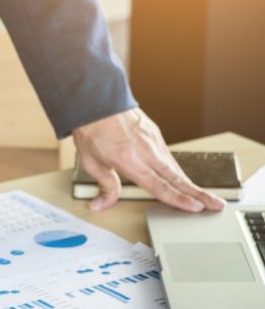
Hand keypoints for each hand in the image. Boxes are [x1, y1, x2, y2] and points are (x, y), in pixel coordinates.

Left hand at [72, 107, 225, 211]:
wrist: (97, 101)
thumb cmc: (92, 130)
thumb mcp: (91, 163)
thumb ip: (104, 186)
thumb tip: (101, 205)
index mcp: (129, 160)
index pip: (158, 185)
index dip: (178, 199)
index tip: (195, 207)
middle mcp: (146, 150)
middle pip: (177, 177)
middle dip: (198, 193)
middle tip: (216, 205)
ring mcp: (153, 140)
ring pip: (175, 167)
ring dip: (190, 184)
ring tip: (205, 197)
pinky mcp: (155, 134)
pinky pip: (169, 156)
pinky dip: (178, 171)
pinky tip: (182, 180)